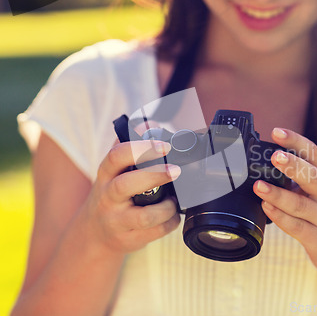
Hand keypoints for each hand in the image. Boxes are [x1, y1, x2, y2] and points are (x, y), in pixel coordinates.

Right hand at [80, 140, 180, 254]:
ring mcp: (117, 221)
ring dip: (166, 208)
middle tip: (176, 170)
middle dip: (154, 176)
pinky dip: (170, 223)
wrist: (95, 234)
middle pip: (126, 185)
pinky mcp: (128, 239)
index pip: (116, 156)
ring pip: (144, 216)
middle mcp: (108, 197)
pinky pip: (155, 232)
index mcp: (106, 174)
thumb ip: (130, 144)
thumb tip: (151, 123)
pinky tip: (172, 215)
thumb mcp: (114, 170)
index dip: (140, 148)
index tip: (164, 145)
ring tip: (174, 201)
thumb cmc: (112, 194)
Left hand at [253, 128, 316, 275]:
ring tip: (259, 186)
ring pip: (301, 204)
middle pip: (312, 177)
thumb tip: (267, 164)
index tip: (277, 132)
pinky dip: (280, 217)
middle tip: (274, 156)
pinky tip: (267, 207)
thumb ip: (302, 179)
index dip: (295, 141)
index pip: (313, 153)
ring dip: (278, 194)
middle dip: (292, 165)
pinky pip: (297, 227)